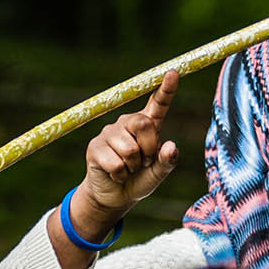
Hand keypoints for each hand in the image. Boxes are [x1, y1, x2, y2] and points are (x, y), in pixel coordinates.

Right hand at [76, 71, 180, 236]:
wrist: (114, 196)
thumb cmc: (139, 180)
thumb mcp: (158, 173)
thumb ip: (167, 161)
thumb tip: (171, 146)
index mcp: (147, 125)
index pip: (158, 104)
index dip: (166, 89)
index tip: (173, 72)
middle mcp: (127, 123)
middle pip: (143, 124)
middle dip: (148, 149)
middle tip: (143, 162)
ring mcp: (109, 133)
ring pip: (129, 149)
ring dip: (133, 166)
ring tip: (128, 169)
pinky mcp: (95, 147)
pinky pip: (115, 163)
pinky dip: (120, 174)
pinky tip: (116, 174)